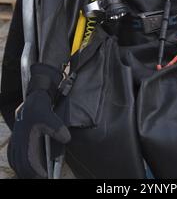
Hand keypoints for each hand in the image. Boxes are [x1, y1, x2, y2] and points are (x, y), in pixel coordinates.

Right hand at [7, 64, 70, 178]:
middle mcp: (18, 142)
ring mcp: (16, 140)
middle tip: (44, 175)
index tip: (46, 175)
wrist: (33, 98)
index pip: (29, 164)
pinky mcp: (16, 138)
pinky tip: (23, 165)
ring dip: (24, 169)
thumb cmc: (40, 107)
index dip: (38, 172)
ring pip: (15, 161)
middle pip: (21, 166)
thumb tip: (66, 138)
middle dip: (31, 173)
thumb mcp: (50, 116)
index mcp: (25, 140)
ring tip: (36, 173)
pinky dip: (17, 162)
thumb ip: (58, 128)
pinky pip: (13, 155)